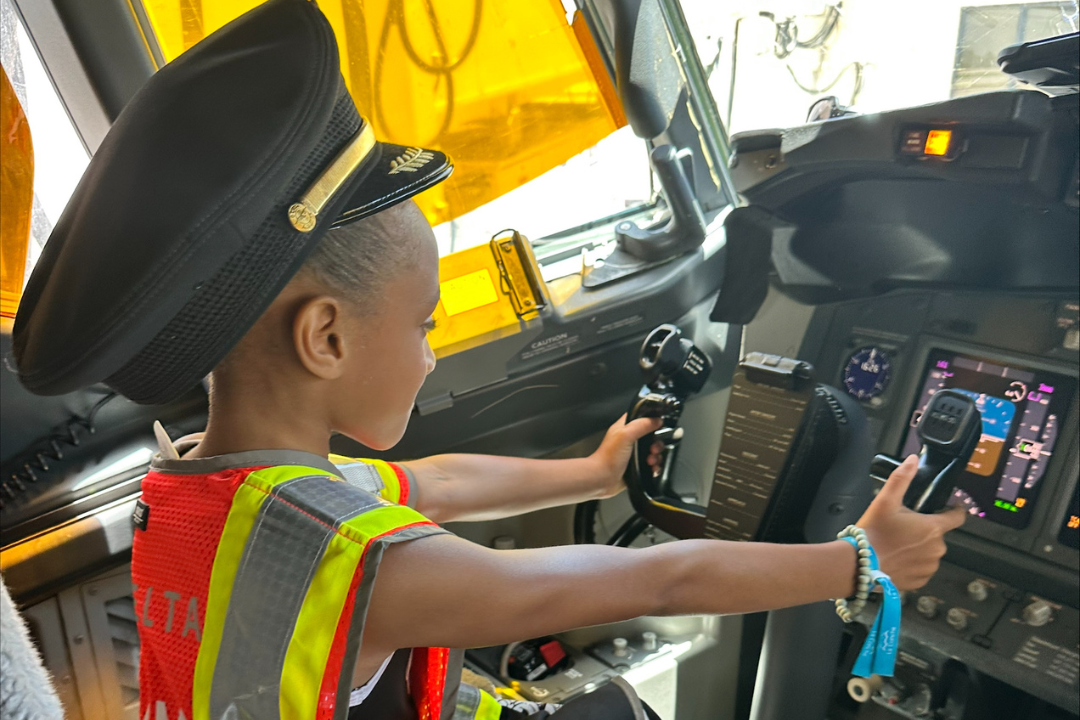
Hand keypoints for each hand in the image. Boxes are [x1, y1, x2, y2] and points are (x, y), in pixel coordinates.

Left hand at [588, 414, 662, 497]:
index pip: (640, 417)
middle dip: (656, 443)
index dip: (650, 419)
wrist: (602, 479)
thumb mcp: (625, 435)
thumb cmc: (607, 458)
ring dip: (656, 456)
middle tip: (652, 448)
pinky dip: (655, 466)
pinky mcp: (636, 467)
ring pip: (652, 451)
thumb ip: (642, 425)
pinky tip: (652, 468)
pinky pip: (652, 464)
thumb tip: (656, 420)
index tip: (658, 426)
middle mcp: (629, 440)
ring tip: (650, 460)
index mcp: (624, 428)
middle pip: (651, 436)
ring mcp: (633, 454)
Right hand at [855, 454, 966, 590]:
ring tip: (897, 544)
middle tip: (903, 527)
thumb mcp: (885, 501)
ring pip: (929, 552)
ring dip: (919, 547)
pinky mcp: (920, 581)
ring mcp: (929, 567)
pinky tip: (897, 558)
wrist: (859, 565)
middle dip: (925, 530)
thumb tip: (912, 461)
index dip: (954, 510)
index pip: (958, 517)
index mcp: (933, 528)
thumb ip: (901, 478)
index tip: (949, 507)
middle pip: (938, 534)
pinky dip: (913, 563)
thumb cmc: (873, 534)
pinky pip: (922, 569)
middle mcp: (936, 549)